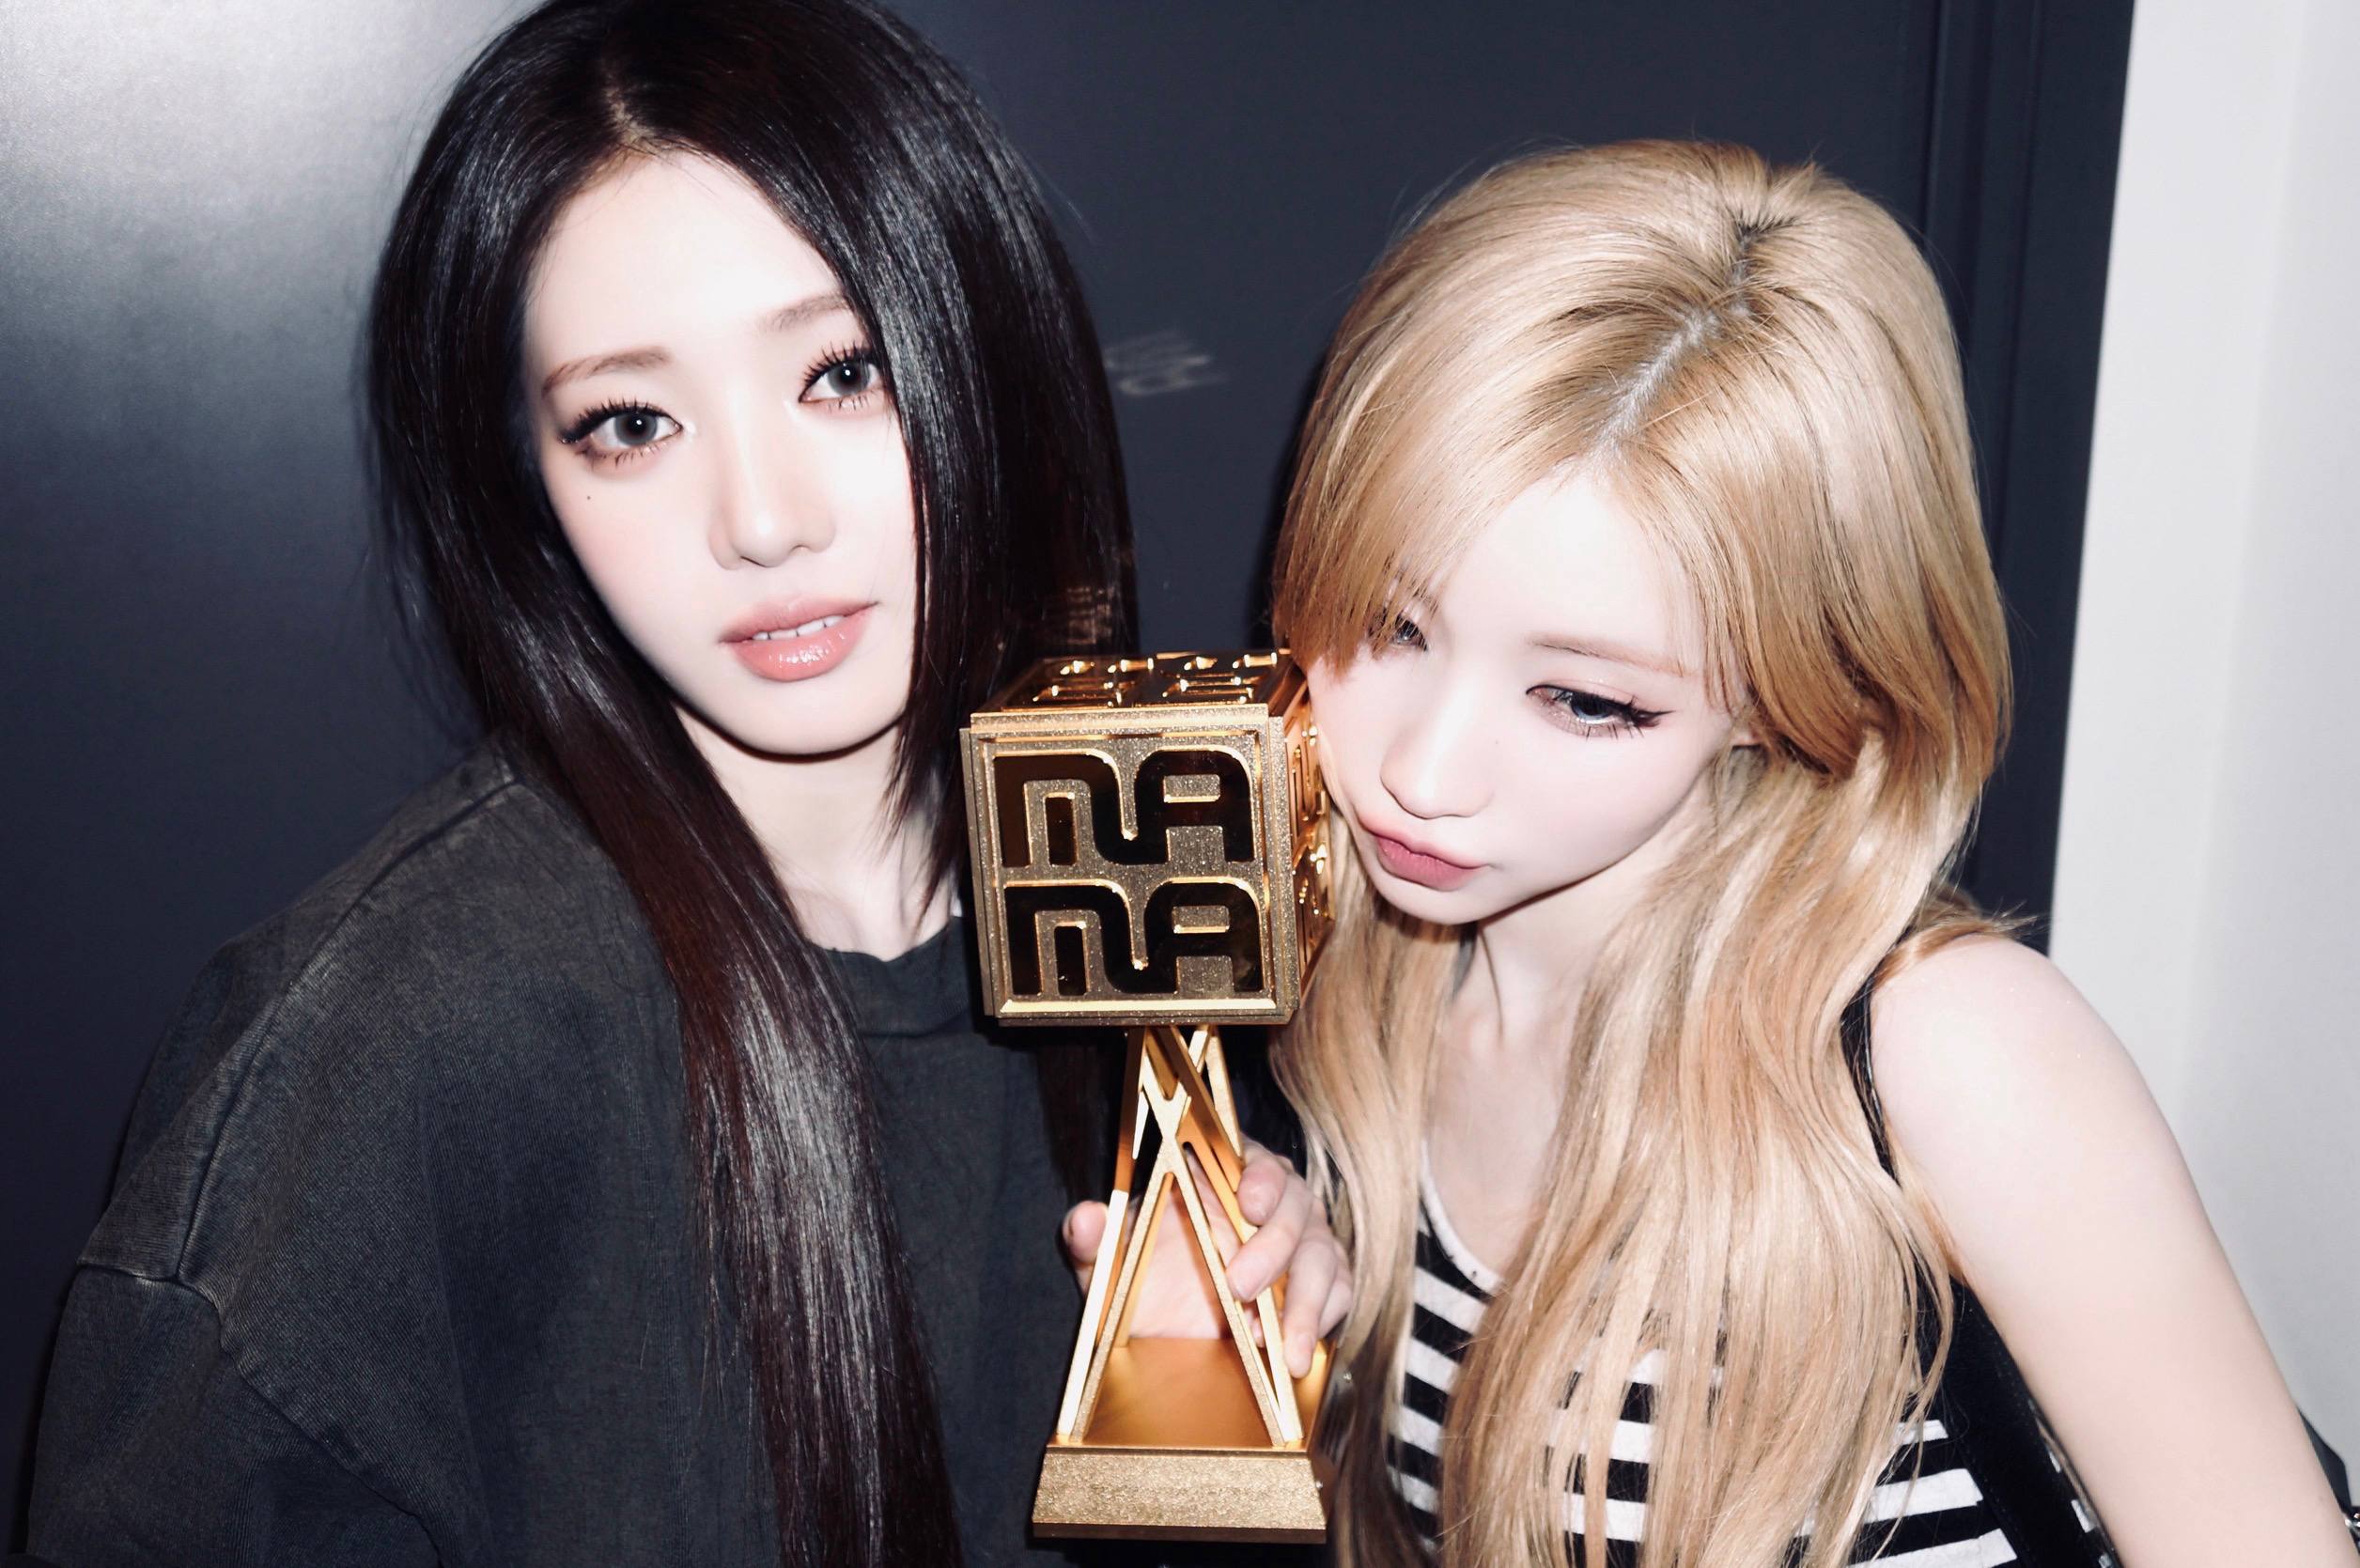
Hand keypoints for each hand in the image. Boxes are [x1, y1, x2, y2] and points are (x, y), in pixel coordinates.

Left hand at [1063, 1140, 1352, 1378]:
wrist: (1166, 1332)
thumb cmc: (1143, 1278)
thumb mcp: (1110, 1261)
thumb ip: (1094, 1237)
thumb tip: (1084, 1219)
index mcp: (1223, 1176)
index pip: (1254, 1158)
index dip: (1259, 1176)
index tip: (1248, 1201)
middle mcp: (1271, 1204)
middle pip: (1296, 1207)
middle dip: (1273, 1246)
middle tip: (1242, 1285)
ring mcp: (1301, 1245)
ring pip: (1323, 1254)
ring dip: (1304, 1298)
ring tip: (1278, 1343)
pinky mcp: (1318, 1288)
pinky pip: (1339, 1293)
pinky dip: (1320, 1319)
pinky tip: (1293, 1351)